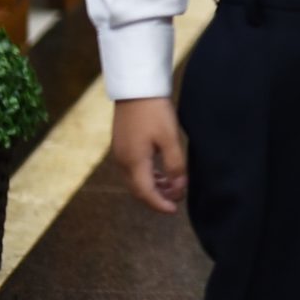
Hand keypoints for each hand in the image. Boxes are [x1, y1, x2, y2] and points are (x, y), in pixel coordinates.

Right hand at [111, 97, 187, 212]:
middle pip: (138, 189)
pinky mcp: (122, 145)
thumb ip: (174, 164)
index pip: (145, 193)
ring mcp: (120, 153)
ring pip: (135, 179)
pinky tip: (160, 172)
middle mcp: (122, 161)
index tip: (174, 210)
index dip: (160, 204)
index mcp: (133, 162)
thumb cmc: (154, 111)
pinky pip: (133, 169)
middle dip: (156, 198)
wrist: (136, 89)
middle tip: (175, 201)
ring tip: (171, 187)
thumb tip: (179, 187)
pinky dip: (147, 175)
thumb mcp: (169, 138)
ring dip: (152, 187)